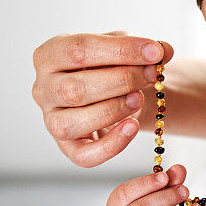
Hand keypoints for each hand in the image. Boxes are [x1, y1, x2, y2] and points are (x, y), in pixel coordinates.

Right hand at [32, 31, 172, 167]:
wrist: (113, 93)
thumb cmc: (111, 67)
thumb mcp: (124, 51)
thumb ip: (144, 49)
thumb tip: (164, 51)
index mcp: (50, 55)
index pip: (79, 49)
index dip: (121, 50)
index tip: (156, 52)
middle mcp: (42, 88)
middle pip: (75, 88)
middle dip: (122, 80)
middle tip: (153, 75)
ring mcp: (51, 120)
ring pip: (72, 122)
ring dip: (114, 110)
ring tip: (140, 98)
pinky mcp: (67, 147)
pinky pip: (83, 155)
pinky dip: (112, 145)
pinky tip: (133, 127)